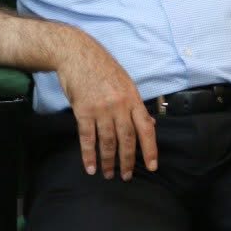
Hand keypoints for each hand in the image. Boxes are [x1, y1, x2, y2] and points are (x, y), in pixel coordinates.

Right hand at [56, 33, 156, 180]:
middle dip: (128, 160)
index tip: (152, 166)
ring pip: (108, 141)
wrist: (77, 54)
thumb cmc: (103, 68)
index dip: (150, 149)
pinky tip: (91, 167)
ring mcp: (101, 109)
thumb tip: (149, 124)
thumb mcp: (126, 83)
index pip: (146, 128)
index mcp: (133, 98)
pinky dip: (89, 155)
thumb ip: (135, 106)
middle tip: (127, 176)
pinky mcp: (83, 111)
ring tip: (109, 174)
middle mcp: (120, 105)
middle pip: (127, 139)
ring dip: (109, 161)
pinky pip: (88, 138)